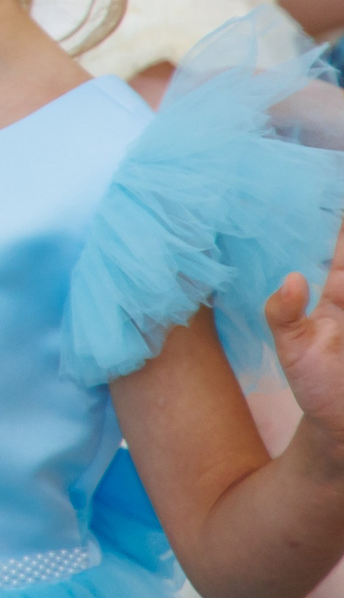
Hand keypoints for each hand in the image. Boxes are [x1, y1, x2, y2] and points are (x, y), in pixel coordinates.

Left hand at [269, 219, 343, 456]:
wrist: (341, 427)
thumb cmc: (316, 382)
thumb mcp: (291, 347)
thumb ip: (282, 312)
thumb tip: (292, 277)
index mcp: (337, 296)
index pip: (341, 254)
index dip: (339, 230)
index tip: (335, 195)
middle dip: (343, 242)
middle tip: (337, 224)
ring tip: (340, 277)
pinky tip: (343, 283)